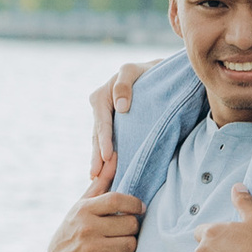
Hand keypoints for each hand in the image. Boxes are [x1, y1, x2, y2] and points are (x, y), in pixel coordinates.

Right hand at [48, 190, 143, 251]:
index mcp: (85, 209)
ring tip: (122, 242)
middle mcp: (87, 228)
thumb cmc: (76, 227)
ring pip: (130, 244)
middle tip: (127, 229)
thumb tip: (113, 155)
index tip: (140, 208)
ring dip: (130, 244)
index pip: (116, 200)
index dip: (134, 203)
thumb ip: (101, 181)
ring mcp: (91, 249)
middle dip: (133, 227)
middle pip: (129, 224)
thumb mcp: (83, 204)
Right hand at [87, 61, 151, 188]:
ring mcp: (105, 119)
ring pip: (99, 143)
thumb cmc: (145, 71)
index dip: (104, 141)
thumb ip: (124, 84)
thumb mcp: (132, 71)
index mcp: (100, 97)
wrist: (155, 75)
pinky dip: (106, 157)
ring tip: (97, 179)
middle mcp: (99, 109)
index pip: (101, 124)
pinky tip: (105, 172)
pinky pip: (107, 143)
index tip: (108, 158)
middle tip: (96, 177)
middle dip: (97, 157)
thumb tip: (120, 107)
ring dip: (99, 161)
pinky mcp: (113, 127)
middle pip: (97, 137)